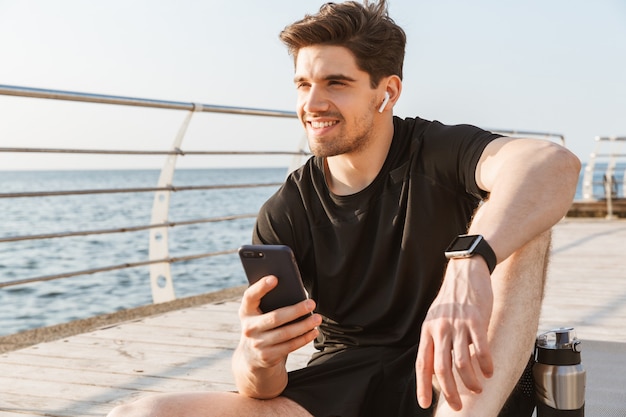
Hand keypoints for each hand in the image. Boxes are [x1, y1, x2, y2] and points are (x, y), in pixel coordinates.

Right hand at [238, 275, 320, 370]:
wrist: (251, 358)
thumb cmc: (261, 328)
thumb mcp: (258, 315)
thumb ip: (269, 304)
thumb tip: (295, 294)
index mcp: (246, 312)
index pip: (250, 296)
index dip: (261, 287)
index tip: (275, 278)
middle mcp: (249, 328)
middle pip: (275, 317)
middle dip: (296, 310)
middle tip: (311, 303)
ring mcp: (257, 344)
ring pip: (285, 333)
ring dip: (304, 325)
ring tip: (317, 318)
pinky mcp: (267, 356)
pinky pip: (289, 346)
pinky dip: (304, 339)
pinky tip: (313, 332)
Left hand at [416, 257, 494, 410]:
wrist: (465, 272)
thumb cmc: (452, 299)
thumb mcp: (436, 319)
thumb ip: (437, 341)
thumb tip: (440, 368)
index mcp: (428, 331)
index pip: (422, 364)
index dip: (422, 386)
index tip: (424, 404)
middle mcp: (440, 329)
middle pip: (441, 368)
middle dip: (449, 391)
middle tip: (457, 405)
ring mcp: (458, 325)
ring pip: (461, 362)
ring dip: (470, 381)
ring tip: (477, 389)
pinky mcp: (476, 320)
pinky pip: (481, 348)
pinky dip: (485, 365)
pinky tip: (489, 372)